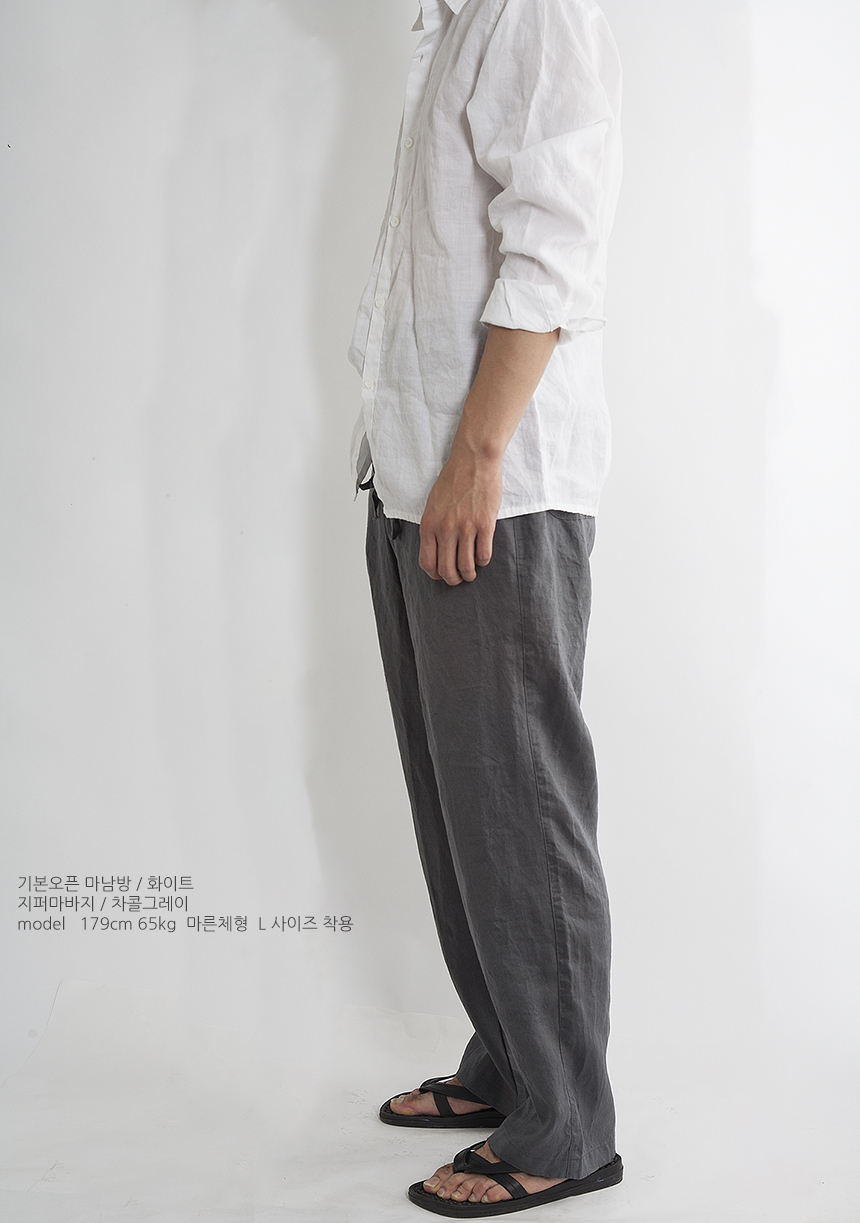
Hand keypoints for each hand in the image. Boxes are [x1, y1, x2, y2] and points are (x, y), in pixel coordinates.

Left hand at [419, 445, 502, 584]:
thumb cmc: (453, 479)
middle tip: (459, 579)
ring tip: (472, 572)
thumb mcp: (433, 503)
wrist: (473, 461)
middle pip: (447, 570)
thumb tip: (436, 547)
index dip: (434, 574)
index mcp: (429, 524)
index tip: (441, 575)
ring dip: (470, 574)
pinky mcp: (485, 524)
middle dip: (453, 580)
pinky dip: (483, 561)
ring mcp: (466, 528)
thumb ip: (433, 525)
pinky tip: (482, 556)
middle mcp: (445, 529)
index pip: (427, 562)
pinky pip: (484, 554)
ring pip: (466, 566)